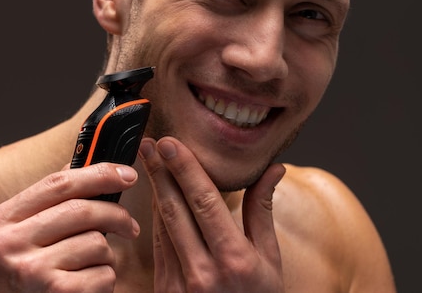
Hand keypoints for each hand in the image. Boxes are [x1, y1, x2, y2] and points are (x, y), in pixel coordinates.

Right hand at [0, 163, 140, 292]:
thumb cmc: (17, 282)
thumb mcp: (15, 240)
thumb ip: (45, 205)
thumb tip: (87, 166)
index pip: (57, 183)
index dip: (98, 174)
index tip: (127, 174)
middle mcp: (7, 244)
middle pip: (82, 210)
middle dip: (116, 215)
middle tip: (130, 226)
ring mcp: (29, 270)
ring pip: (96, 243)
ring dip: (105, 257)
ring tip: (90, 270)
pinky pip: (103, 274)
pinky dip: (105, 282)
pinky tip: (87, 290)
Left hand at [139, 137, 286, 291]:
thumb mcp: (272, 261)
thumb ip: (264, 211)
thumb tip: (274, 169)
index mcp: (234, 260)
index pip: (203, 202)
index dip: (184, 169)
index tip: (171, 143)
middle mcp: (204, 272)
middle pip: (175, 209)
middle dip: (160, 172)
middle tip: (149, 143)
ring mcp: (181, 284)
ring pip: (162, 225)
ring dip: (154, 190)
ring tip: (147, 161)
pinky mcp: (166, 291)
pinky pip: (159, 245)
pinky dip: (156, 217)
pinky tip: (156, 196)